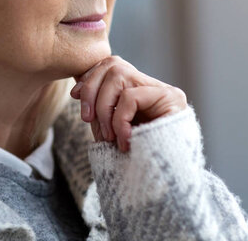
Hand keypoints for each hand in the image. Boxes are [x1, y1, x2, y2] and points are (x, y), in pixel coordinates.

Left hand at [70, 55, 186, 151]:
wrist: (167, 182)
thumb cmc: (137, 160)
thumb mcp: (112, 130)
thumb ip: (101, 110)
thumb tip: (76, 91)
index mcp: (140, 90)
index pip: (111, 65)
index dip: (90, 78)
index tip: (75, 95)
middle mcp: (153, 86)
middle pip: (112, 64)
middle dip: (91, 90)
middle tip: (88, 120)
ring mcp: (165, 90)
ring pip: (119, 74)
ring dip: (104, 107)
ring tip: (109, 136)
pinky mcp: (172, 98)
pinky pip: (130, 97)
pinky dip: (119, 119)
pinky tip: (124, 140)